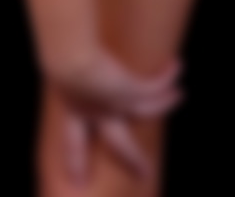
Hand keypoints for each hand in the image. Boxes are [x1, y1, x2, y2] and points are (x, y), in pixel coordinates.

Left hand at [47, 47, 182, 184]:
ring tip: (181, 95)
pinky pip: (156, 87)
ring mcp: (118, 105)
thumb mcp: (54, 67)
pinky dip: (167, 76)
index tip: (77, 181)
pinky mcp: (132, 92)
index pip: (74, 141)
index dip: (76, 161)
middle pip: (120, 144)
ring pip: (148, 109)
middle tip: (145, 174)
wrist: (68, 61)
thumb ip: (58, 67)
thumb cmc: (56, 60)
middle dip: (133, 159)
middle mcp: (99, 113)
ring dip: (165, 101)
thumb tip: (53, 52)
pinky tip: (177, 66)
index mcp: (74, 111)